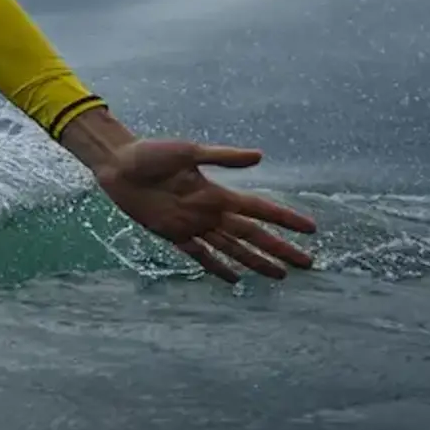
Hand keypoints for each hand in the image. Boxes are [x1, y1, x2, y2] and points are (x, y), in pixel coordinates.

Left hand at [94, 139, 316, 282]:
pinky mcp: (174, 235)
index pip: (259, 208)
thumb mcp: (188, 151)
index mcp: (217, 192)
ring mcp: (194, 225)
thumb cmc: (152, 153)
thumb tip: (259, 156)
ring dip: (256, 262)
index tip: (311, 228)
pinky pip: (200, 255)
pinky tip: (234, 279)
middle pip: (252, 235)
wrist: (118, 164)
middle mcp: (210, 211)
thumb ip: (223, 157)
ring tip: (279, 276)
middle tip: (306, 263)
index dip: (285, 218)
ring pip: (233, 248)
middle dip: (279, 249)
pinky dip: (217, 267)